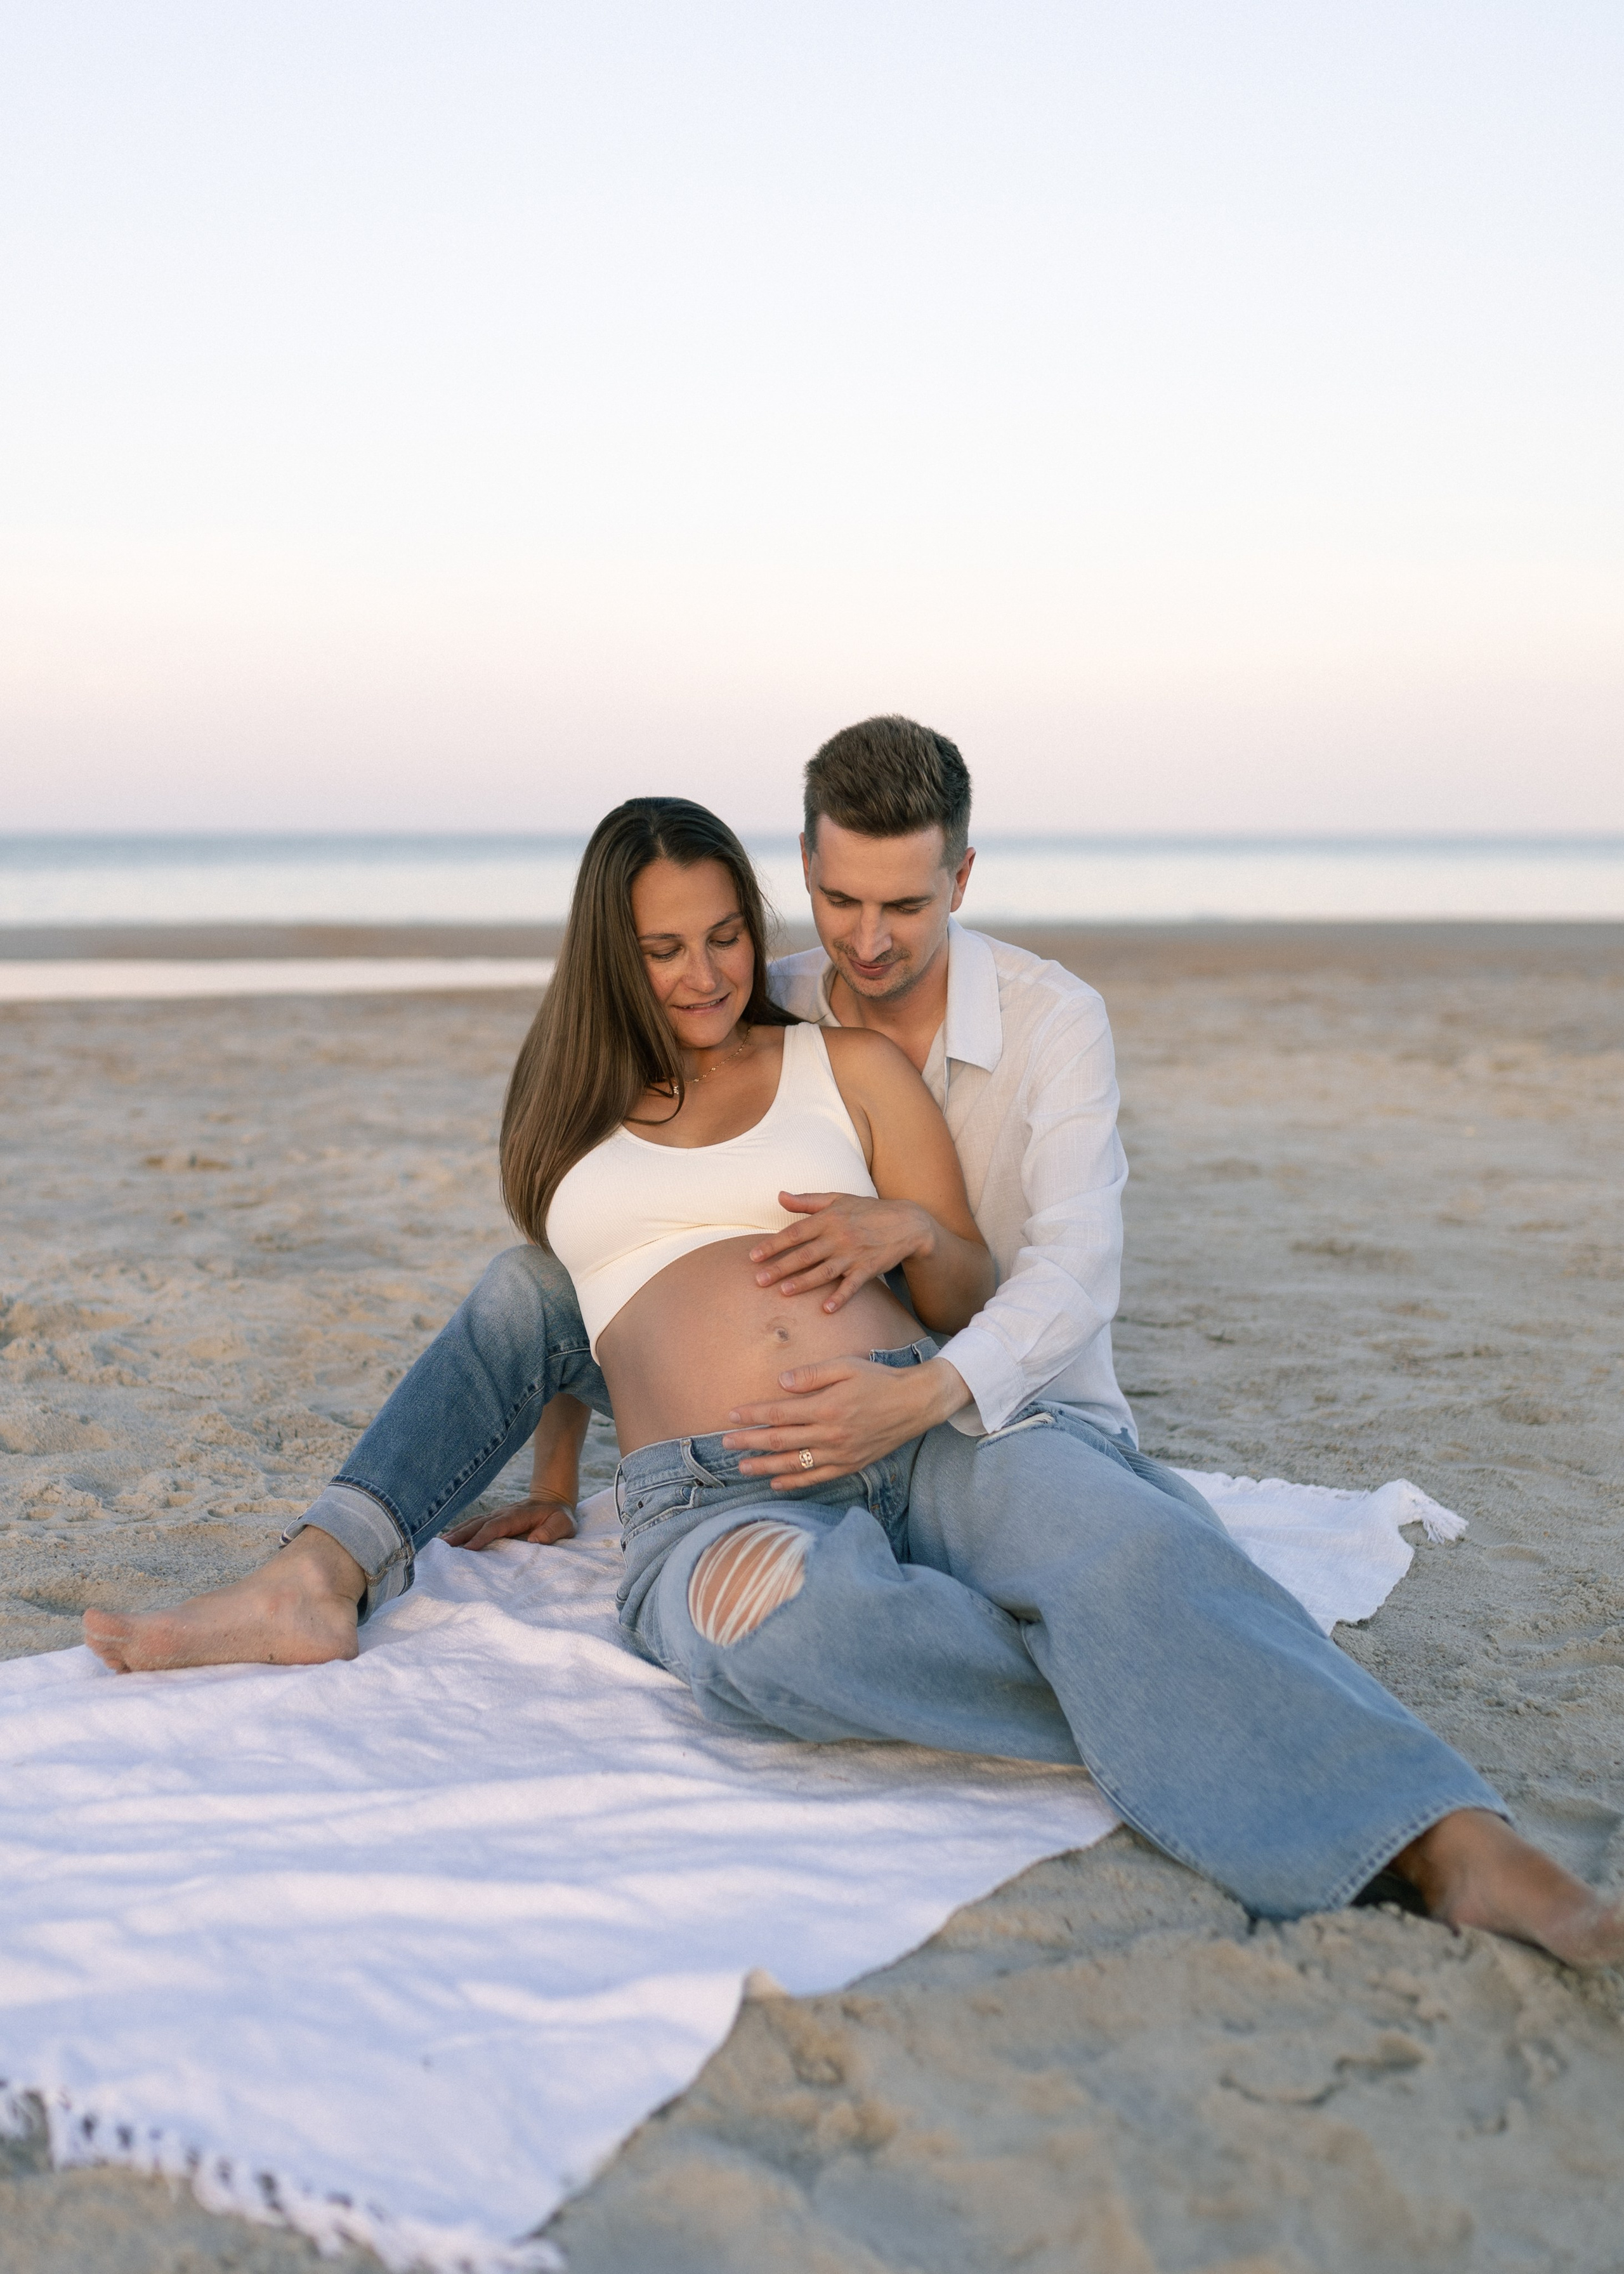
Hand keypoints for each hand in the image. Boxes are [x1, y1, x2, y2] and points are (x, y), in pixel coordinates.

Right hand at [444, 1495, 577, 1550]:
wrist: (553, 1502)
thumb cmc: (559, 1517)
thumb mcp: (564, 1524)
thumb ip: (552, 1531)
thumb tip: (535, 1540)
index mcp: (517, 1516)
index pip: (496, 1525)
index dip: (482, 1536)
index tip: (469, 1548)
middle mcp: (502, 1514)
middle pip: (478, 1524)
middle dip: (461, 1534)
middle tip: (443, 1547)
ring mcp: (496, 1516)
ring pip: (473, 1523)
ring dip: (457, 1533)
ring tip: (440, 1545)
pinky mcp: (494, 1521)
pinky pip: (474, 1526)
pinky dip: (460, 1532)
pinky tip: (448, 1541)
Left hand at [722, 1353, 970, 1486]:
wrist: (915, 1404)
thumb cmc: (879, 1380)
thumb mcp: (846, 1366)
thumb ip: (812, 1374)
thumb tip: (781, 1382)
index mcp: (826, 1407)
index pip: (779, 1414)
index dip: (753, 1416)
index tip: (732, 1416)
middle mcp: (830, 1434)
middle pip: (780, 1441)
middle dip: (749, 1442)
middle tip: (725, 1443)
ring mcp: (840, 1454)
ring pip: (794, 1464)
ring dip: (765, 1466)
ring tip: (742, 1468)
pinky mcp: (850, 1465)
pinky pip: (817, 1478)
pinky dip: (794, 1483)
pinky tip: (776, 1483)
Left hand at [748, 1192, 933, 1312]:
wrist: (907, 1222)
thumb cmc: (868, 1210)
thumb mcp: (837, 1198)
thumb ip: (807, 1200)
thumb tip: (779, 1196)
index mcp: (828, 1219)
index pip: (795, 1233)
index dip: (773, 1245)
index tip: (753, 1256)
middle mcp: (839, 1237)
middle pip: (805, 1254)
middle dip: (780, 1268)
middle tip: (759, 1280)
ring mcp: (853, 1254)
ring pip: (824, 1271)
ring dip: (803, 1282)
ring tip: (783, 1292)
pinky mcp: (868, 1269)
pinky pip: (852, 1285)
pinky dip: (840, 1297)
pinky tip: (827, 1309)